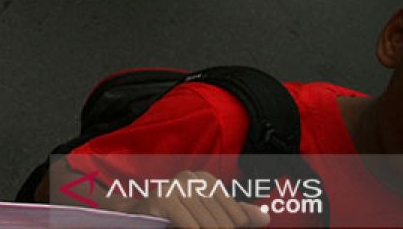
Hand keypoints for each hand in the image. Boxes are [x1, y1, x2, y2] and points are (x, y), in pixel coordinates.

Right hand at [133, 170, 268, 228]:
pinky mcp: (164, 197)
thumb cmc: (176, 219)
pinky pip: (191, 226)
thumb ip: (235, 216)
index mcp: (207, 180)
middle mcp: (192, 178)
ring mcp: (177, 185)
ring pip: (209, 226)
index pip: (238, 216)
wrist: (138, 217)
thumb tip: (265, 218)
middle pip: (224, 222)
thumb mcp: (208, 216)